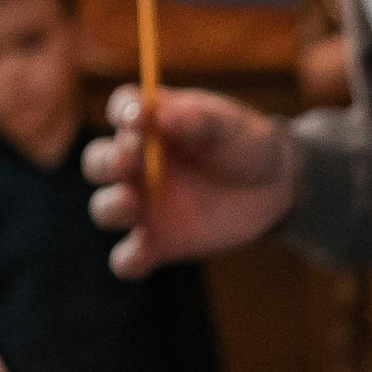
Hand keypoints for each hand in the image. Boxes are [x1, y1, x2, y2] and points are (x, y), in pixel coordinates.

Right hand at [84, 85, 295, 278]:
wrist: (272, 185)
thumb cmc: (243, 143)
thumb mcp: (229, 124)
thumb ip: (197, 118)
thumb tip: (159, 117)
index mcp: (148, 124)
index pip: (122, 110)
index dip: (123, 112)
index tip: (137, 119)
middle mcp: (134, 164)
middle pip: (98, 161)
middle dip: (106, 162)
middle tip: (125, 162)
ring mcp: (141, 204)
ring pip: (104, 208)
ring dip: (110, 206)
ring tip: (130, 202)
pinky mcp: (156, 242)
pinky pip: (129, 257)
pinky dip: (128, 261)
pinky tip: (141, 257)